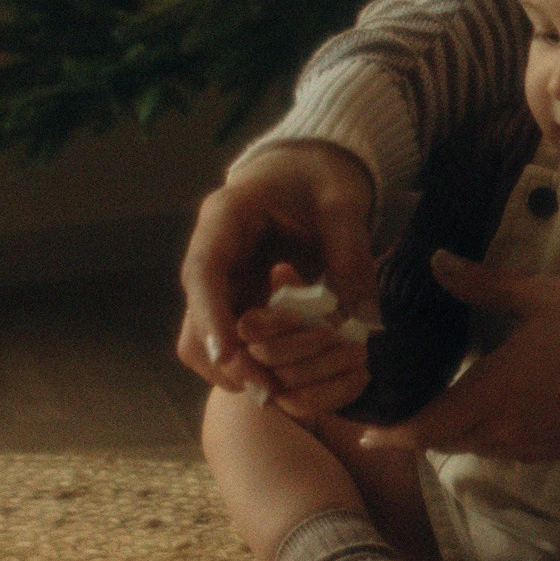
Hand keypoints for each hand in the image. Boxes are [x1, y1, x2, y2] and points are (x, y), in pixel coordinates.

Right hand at [178, 142, 377, 393]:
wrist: (307, 170)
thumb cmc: (320, 179)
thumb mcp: (342, 206)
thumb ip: (351, 255)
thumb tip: (365, 319)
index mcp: (225, 216)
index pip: (203, 271)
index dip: (211, 317)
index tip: (228, 356)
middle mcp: (211, 252)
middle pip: (195, 318)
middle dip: (226, 358)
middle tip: (268, 390)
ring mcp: (219, 280)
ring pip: (204, 339)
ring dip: (236, 368)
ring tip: (279, 390)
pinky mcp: (234, 299)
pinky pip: (229, 341)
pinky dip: (251, 362)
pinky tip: (285, 375)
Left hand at [355, 252, 559, 459]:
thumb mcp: (537, 295)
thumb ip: (482, 284)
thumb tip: (438, 262)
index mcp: (493, 394)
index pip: (428, 427)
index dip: (395, 434)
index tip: (369, 436)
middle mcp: (510, 430)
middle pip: (452, 442)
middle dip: (426, 433)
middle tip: (405, 415)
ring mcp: (541, 444)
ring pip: (485, 449)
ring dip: (462, 435)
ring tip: (450, 410)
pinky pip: (518, 451)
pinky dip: (497, 437)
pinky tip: (503, 411)